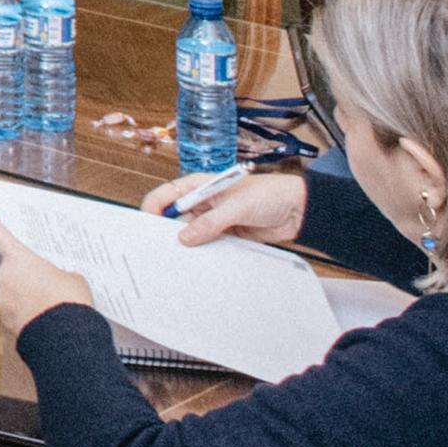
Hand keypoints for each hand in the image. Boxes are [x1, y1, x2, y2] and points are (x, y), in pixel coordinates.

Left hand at [0, 197, 95, 336]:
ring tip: (52, 307)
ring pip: (13, 292)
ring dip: (28, 297)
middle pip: (10, 269)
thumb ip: (58, 273)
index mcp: (18, 258)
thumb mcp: (72, 279)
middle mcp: (4, 276)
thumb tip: (56, 280)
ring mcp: (2, 299)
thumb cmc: (69, 301)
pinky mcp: (5, 321)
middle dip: (26, 276)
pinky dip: (28, 314)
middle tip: (49, 286)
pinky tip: (47, 320)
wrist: (65, 339)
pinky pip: (16, 312)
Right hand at [149, 166, 306, 245]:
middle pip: (176, 217)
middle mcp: (204, 202)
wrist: (299, 210)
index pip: (167, 195)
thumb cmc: (269, 194)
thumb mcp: (236, 207)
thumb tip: (184, 237)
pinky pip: (209, 245)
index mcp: (200, 186)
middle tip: (164, 246)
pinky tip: (203, 260)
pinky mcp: (227, 235)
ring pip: (192, 233)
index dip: (154, 207)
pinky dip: (205, 252)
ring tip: (184, 256)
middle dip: (169, 230)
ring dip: (190, 244)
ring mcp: (215, 220)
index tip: (148, 224)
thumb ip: (210, 223)